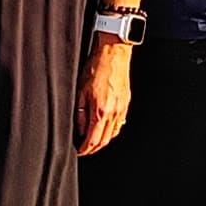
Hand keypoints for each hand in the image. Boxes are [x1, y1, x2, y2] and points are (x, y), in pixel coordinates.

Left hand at [75, 36, 132, 156]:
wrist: (114, 54)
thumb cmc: (96, 68)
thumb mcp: (80, 91)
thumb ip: (80, 114)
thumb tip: (80, 129)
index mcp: (100, 111)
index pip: (93, 140)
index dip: (85, 149)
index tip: (79, 152)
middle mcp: (113, 113)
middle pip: (104, 140)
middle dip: (93, 148)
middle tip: (84, 149)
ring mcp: (121, 109)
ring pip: (113, 133)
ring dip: (103, 140)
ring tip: (93, 140)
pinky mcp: (126, 103)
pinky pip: (119, 123)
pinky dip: (111, 130)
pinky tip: (105, 127)